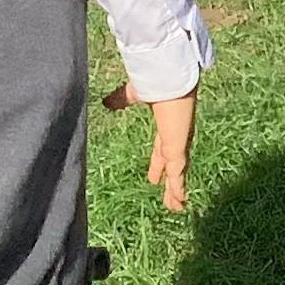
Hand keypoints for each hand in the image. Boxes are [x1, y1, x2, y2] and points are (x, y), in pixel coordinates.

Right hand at [103, 82, 194, 211]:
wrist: (166, 76)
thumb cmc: (153, 79)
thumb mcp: (132, 93)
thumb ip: (120, 100)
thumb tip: (105, 102)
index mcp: (167, 124)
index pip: (163, 150)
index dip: (159, 164)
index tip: (155, 177)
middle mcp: (176, 135)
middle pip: (174, 165)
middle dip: (171, 181)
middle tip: (171, 197)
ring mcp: (179, 142)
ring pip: (179, 173)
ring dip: (176, 190)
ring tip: (177, 207)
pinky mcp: (178, 147)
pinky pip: (178, 173)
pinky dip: (177, 188)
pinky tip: (179, 202)